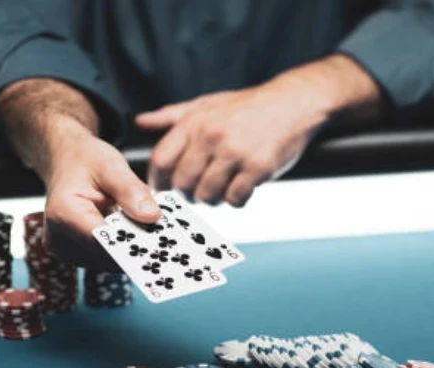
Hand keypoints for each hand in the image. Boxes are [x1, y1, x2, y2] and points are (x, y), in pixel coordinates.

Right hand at [43, 121, 160, 265]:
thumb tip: (152, 216)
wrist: (66, 164)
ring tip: (154, 232)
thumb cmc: (84, 161)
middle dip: (138, 247)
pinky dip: (126, 248)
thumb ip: (130, 190)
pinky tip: (139, 233)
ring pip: (111, 262)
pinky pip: (108, 259)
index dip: (133, 243)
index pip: (103, 240)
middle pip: (108, 255)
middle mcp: (61, 240)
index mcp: (63, 214)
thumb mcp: (110, 164)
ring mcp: (68, 252)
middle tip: (168, 238)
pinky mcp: (79, 257)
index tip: (161, 242)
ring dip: (133, 248)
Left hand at [136, 82, 326, 206]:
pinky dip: (236, 200)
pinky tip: (241, 188)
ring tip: (221, 189)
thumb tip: (141, 121)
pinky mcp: (258, 168)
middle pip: (183, 183)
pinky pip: (235, 198)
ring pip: (208, 195)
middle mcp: (212, 137)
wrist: (293, 103)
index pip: (162, 160)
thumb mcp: (207, 104)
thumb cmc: (247, 106)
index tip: (163, 189)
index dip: (158, 181)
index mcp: (195, 122)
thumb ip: (172, 116)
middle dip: (188, 194)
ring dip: (212, 199)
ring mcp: (235, 153)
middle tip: (198, 191)